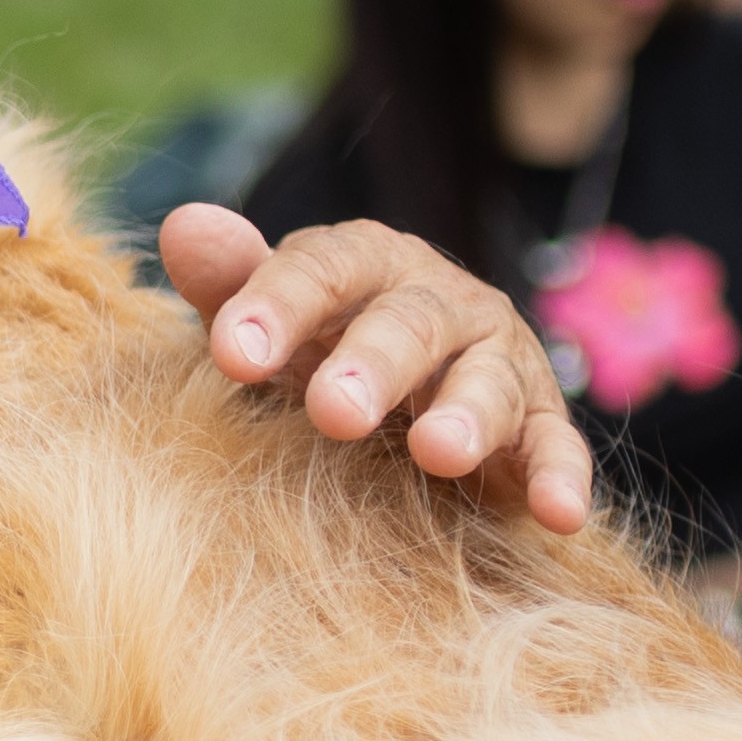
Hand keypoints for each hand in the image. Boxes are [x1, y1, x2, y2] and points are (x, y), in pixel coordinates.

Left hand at [157, 204, 598, 533]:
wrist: (409, 407)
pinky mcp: (537, 425)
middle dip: (373, 363)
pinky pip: (555, 447)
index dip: (279, 304)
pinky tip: (557, 514)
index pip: (325, 267)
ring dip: (467, 415)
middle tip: (333, 411)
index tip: (230, 355)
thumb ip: (232, 282)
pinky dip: (559, 478)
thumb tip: (183, 226)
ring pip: (487, 381)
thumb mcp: (273, 324)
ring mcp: (496, 360)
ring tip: (438, 453)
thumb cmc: (320, 354)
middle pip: (410, 321)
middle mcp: (439, 301)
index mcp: (367, 265)